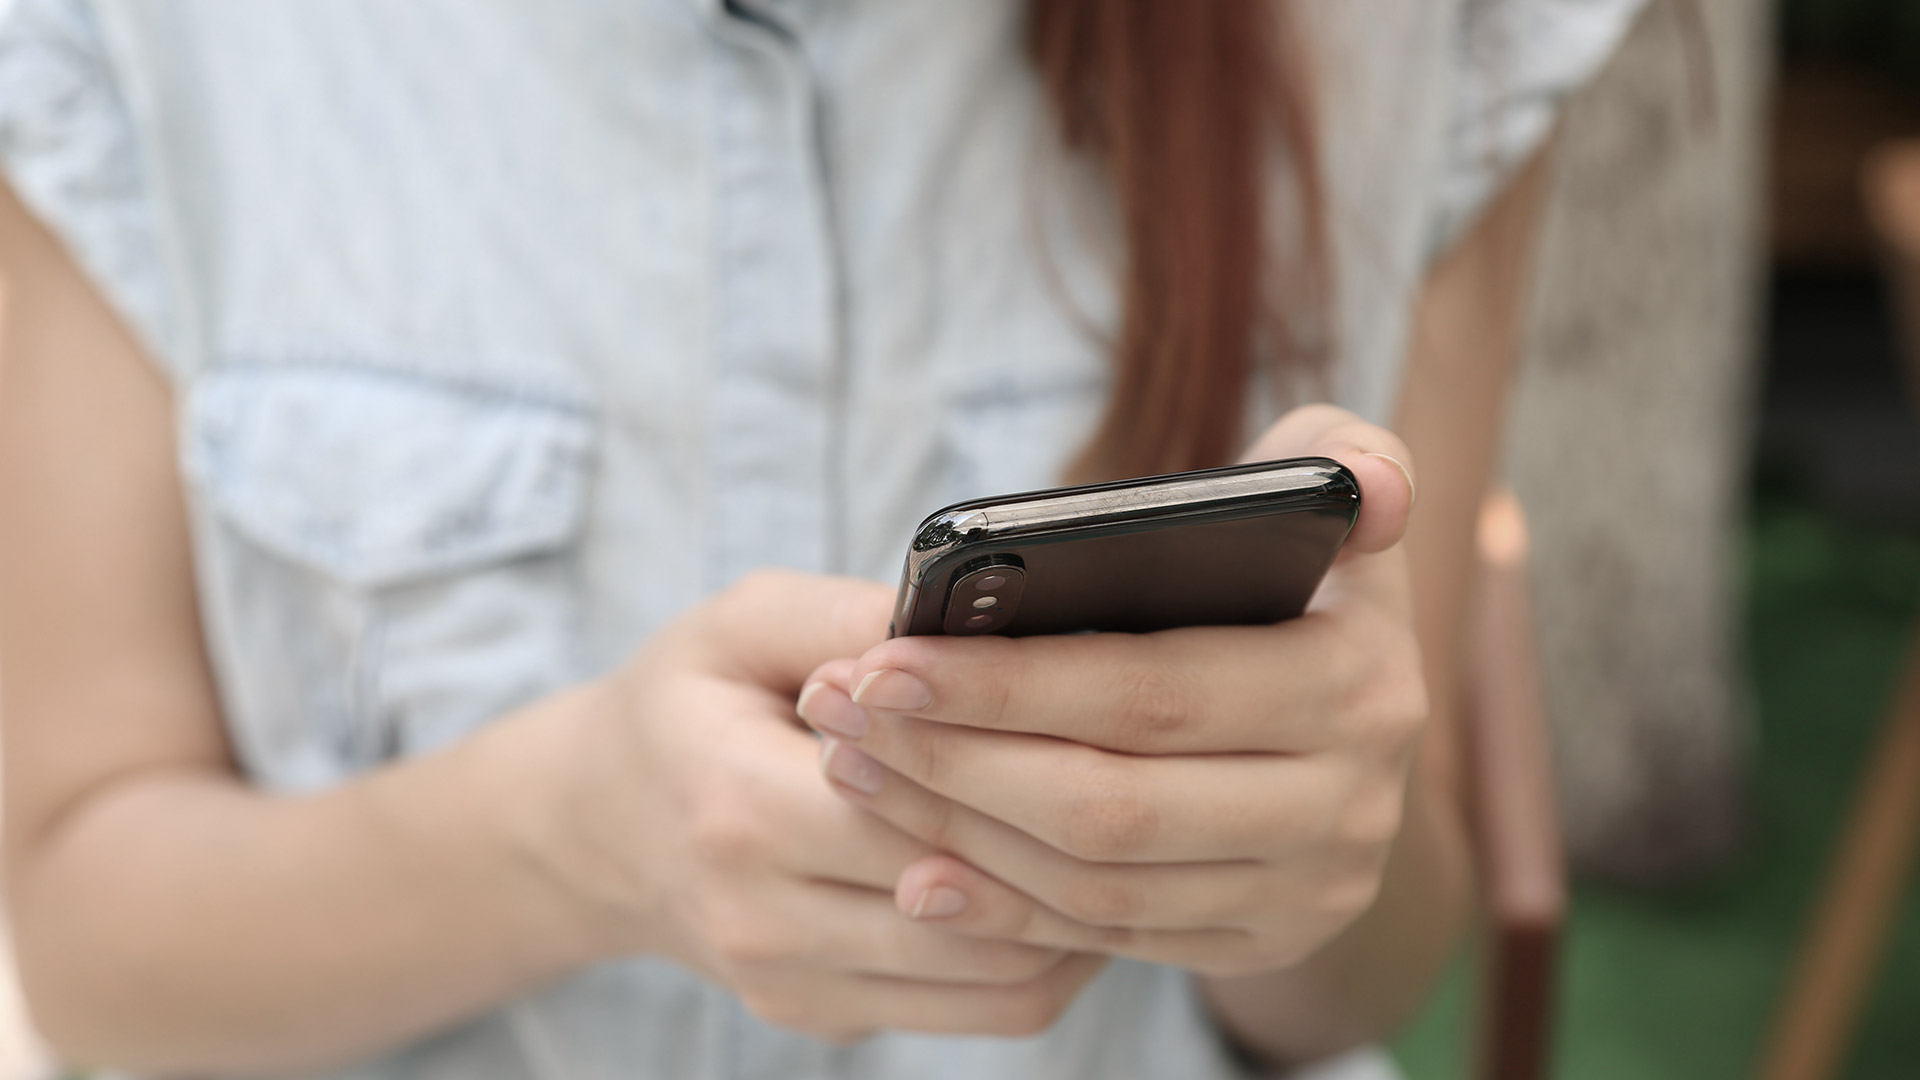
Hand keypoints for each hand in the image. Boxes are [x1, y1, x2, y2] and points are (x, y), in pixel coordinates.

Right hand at [531, 570, 1105, 1040]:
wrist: (599, 825)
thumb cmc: (687, 703)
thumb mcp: (743, 622)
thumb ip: (850, 615)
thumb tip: (978, 622)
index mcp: (740, 806)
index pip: (923, 809)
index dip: (1023, 766)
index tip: (1104, 713)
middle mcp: (763, 919)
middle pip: (976, 904)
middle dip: (1074, 843)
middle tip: (1151, 777)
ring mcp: (794, 986)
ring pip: (999, 980)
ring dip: (1082, 914)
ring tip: (1130, 835)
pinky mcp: (826, 1020)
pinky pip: (981, 1012)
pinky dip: (1048, 956)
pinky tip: (1077, 886)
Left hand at [795, 406, 1424, 976]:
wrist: (1349, 721)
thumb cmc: (1300, 578)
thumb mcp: (1333, 500)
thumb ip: (1344, 454)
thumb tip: (1370, 487)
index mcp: (1359, 683)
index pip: (1153, 692)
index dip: (1008, 683)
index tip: (883, 659)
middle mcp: (1350, 804)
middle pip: (1110, 803)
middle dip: (954, 761)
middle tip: (840, 712)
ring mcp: (1310, 889)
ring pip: (1097, 881)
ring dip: (957, 832)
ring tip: (855, 768)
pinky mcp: (1261, 941)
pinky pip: (1111, 939)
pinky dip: (1005, 908)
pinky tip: (917, 869)